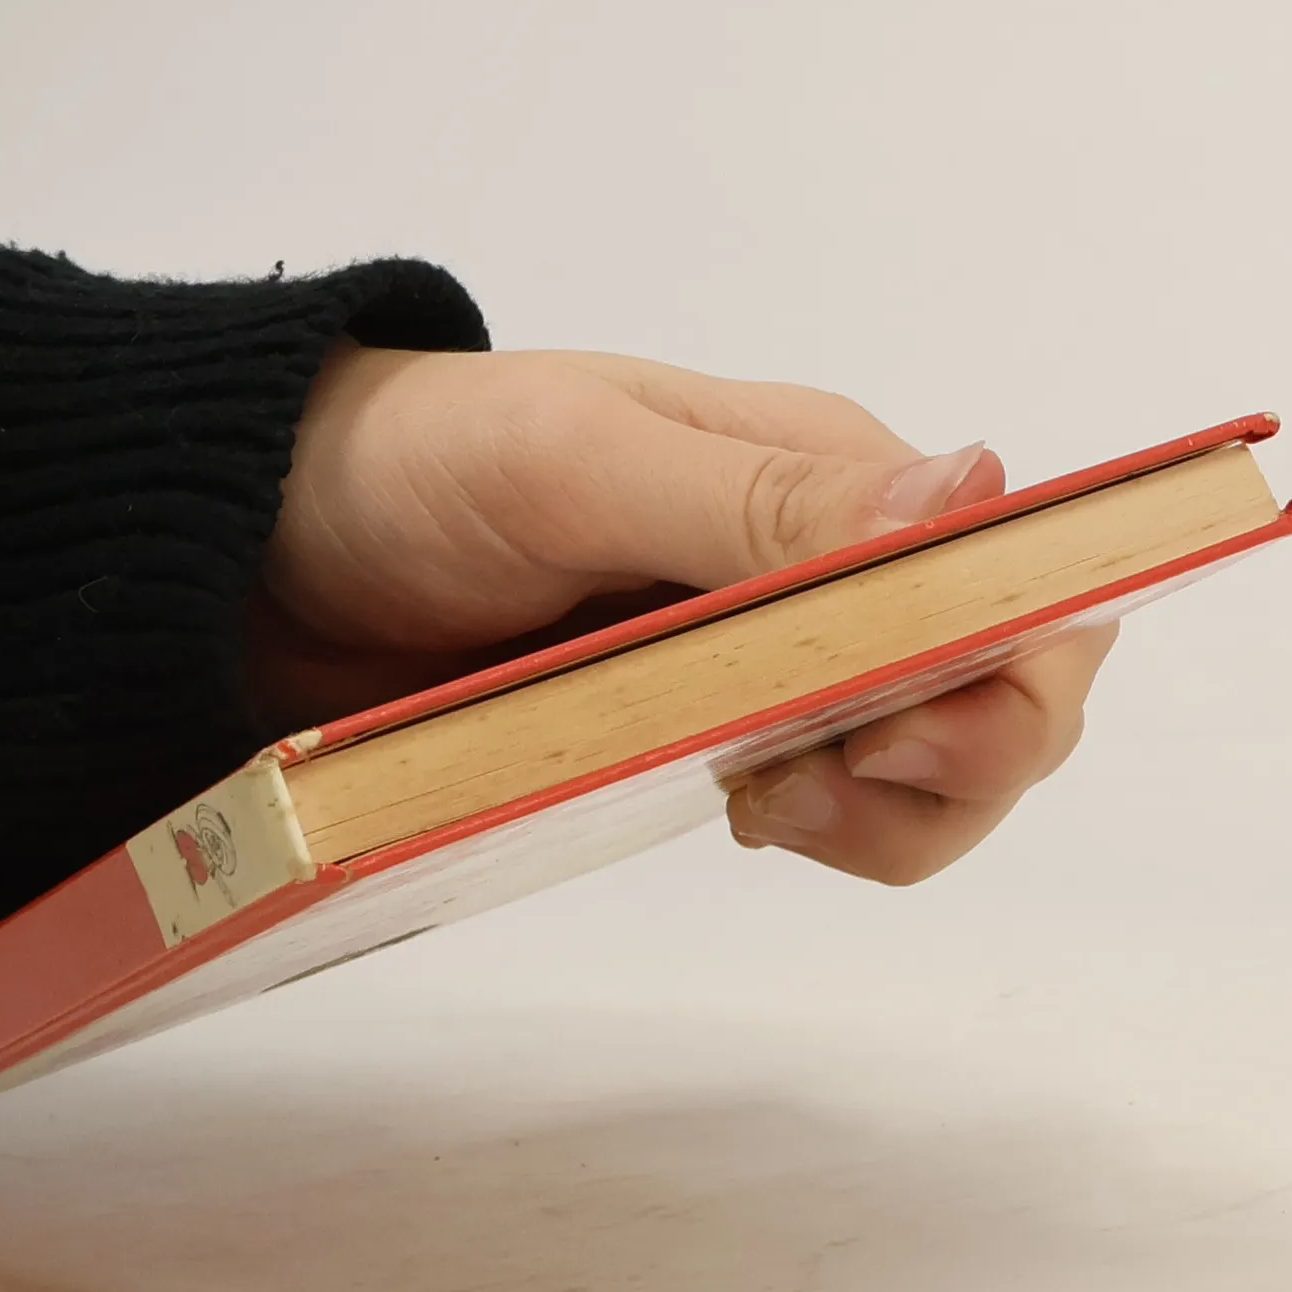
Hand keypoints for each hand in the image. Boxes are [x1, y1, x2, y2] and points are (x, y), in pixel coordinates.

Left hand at [254, 340, 1115, 884]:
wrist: (275, 546)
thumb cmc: (416, 469)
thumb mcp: (580, 465)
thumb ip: (764, 502)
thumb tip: (971, 496)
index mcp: (829, 472)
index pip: (1016, 580)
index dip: (1010, 681)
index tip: (889, 737)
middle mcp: (826, 565)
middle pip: (995, 695)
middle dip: (950, 769)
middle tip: (794, 789)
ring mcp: (767, 656)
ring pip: (919, 769)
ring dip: (877, 816)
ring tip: (752, 802)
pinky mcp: (703, 726)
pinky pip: (820, 797)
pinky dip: (811, 825)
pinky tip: (726, 803)